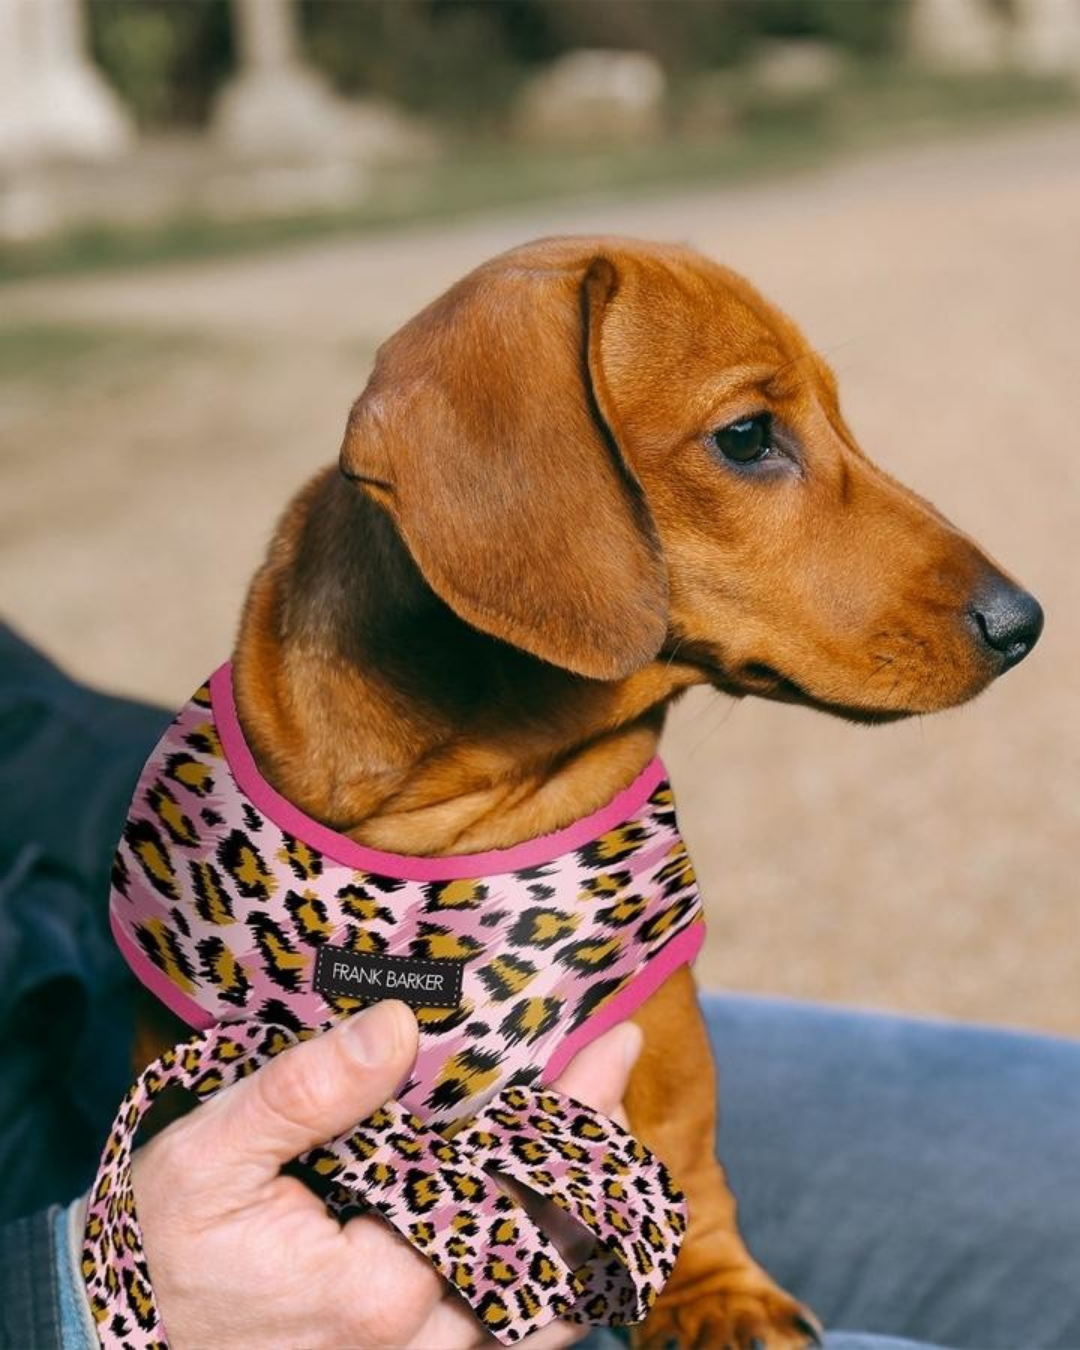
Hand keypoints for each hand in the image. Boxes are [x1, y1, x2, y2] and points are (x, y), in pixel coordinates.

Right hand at [131, 1000, 642, 1348]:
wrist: (125, 1332)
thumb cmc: (164, 1243)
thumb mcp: (209, 1155)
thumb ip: (303, 1094)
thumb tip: (396, 1028)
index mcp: (376, 1290)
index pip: (508, 1192)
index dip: (570, 1114)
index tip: (612, 1044)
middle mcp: (414, 1347)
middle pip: (546, 1247)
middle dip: (593, 1151)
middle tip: (615, 1067)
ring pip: (542, 1303)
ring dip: (585, 1214)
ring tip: (605, 1126)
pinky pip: (507, 1332)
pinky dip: (551, 1274)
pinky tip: (564, 1213)